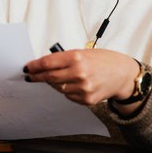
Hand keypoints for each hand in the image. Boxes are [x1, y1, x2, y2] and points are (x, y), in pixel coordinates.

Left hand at [23, 48, 138, 106]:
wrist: (123, 74)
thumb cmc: (103, 61)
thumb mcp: (83, 52)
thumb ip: (64, 58)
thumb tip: (44, 64)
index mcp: (77, 57)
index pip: (47, 63)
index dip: (34, 66)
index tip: (27, 67)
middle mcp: (79, 73)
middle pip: (49, 77)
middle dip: (37, 77)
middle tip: (30, 76)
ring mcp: (83, 88)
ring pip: (58, 88)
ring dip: (54, 83)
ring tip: (59, 78)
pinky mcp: (87, 100)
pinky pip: (68, 96)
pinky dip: (67, 90)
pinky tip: (74, 84)